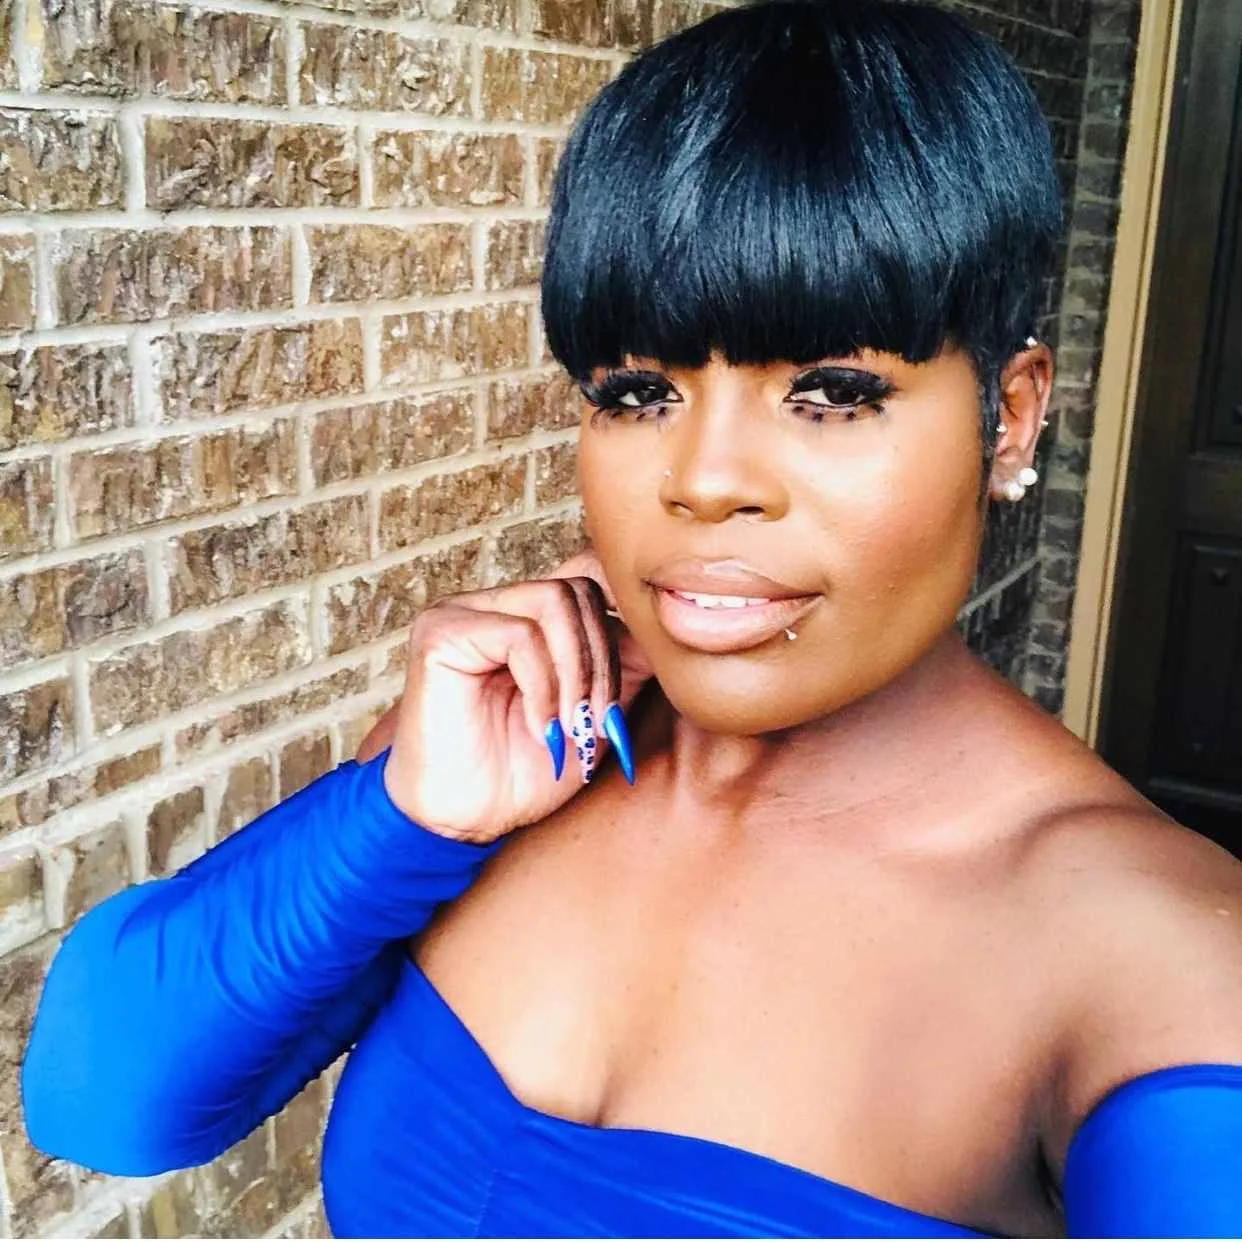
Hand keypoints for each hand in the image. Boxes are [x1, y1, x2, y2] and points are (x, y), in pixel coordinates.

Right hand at [373, 549, 654, 843]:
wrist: (467, 820)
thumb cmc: (524, 770)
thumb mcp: (596, 711)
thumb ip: (626, 665)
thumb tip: (664, 627)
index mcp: (529, 616)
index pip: (589, 573)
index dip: (623, 614)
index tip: (639, 674)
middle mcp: (496, 604)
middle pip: (580, 589)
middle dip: (603, 661)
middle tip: (600, 721)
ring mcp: (464, 612)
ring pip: (554, 602)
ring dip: (576, 672)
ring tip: (573, 725)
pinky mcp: (440, 633)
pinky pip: (518, 635)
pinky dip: (543, 687)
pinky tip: (542, 728)